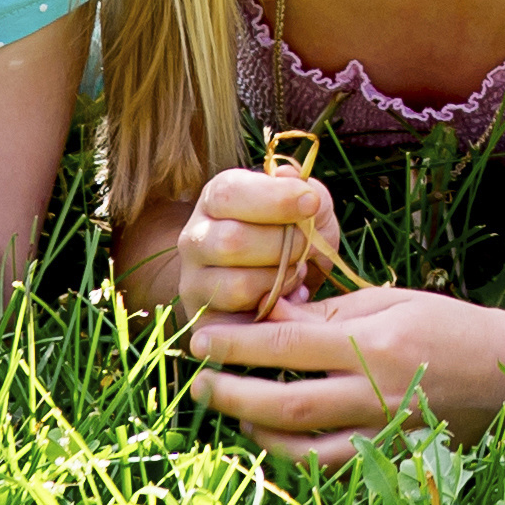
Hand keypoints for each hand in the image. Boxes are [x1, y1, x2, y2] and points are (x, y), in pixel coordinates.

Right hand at [167, 165, 340, 322]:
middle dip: (284, 245)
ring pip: (237, 285)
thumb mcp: (309, 207)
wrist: (285, 284)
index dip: (274, 198)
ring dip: (280, 281)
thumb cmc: (295, 235)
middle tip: (309, 246)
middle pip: (231, 241)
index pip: (229, 193)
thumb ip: (307, 191)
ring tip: (296, 273)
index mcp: (216, 199)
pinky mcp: (205, 323)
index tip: (310, 203)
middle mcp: (195, 238)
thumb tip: (292, 180)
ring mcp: (194, 282)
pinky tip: (285, 298)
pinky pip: (238, 324)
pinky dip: (273, 311)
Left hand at [187, 283, 492, 457]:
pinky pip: (331, 468)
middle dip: (231, 394)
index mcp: (376, 342)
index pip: (288, 345)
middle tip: (198, 385)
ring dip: (255, 433)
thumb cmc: (451, 324)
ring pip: (302, 448)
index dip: (237, 343)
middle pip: (285, 403)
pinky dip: (294, 455)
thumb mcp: (394, 300)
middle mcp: (376, 392)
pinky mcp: (392, 460)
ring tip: (231, 413)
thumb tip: (271, 317)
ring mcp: (384, 433)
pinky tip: (274, 437)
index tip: (202, 340)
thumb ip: (332, 313)